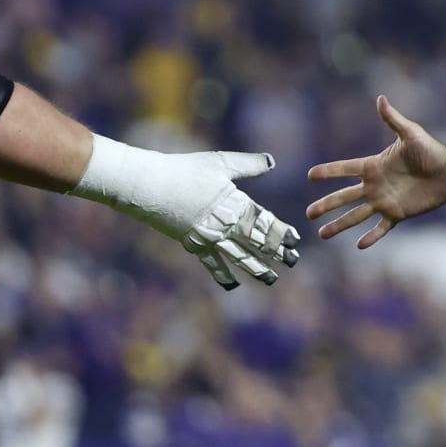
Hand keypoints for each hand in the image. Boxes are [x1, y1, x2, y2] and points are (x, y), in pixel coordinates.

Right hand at [174, 151, 301, 289]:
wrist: (149, 186)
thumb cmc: (185, 169)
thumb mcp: (220, 163)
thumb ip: (249, 164)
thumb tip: (273, 161)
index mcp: (235, 204)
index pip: (265, 222)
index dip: (281, 232)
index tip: (296, 241)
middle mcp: (225, 224)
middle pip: (256, 241)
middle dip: (276, 252)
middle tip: (293, 262)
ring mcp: (209, 237)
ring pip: (238, 256)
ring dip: (256, 268)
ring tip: (272, 279)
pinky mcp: (193, 244)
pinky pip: (211, 263)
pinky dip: (222, 275)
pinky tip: (233, 285)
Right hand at [306, 95, 445, 247]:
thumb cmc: (430, 150)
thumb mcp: (410, 133)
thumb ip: (393, 119)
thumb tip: (380, 98)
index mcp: (373, 166)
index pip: (344, 169)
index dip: (328, 171)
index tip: (310, 175)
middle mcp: (374, 185)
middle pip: (343, 197)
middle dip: (326, 205)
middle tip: (308, 213)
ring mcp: (384, 201)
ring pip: (356, 215)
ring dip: (339, 225)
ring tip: (322, 234)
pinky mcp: (397, 213)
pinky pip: (381, 227)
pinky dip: (371, 236)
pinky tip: (359, 245)